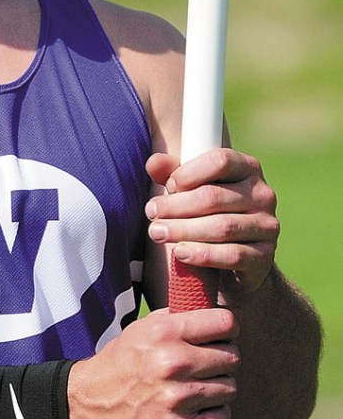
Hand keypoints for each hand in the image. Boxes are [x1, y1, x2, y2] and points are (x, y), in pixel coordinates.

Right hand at [67, 307, 238, 418]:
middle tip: (211, 364)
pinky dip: (214, 414)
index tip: (225, 334)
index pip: (225, 323)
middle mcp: (173, 363)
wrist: (92, 404)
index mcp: (165, 333)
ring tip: (200, 387)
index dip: (230, 328)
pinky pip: (221, 418)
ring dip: (219, 389)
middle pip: (232, 357)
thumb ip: (176, 319)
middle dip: (224, 360)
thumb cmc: (122, 362)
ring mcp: (177, 398)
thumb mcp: (142, 329)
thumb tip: (214, 309)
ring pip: (229, 389)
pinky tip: (197, 408)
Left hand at [146, 149, 278, 297]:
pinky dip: (202, 254)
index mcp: (247, 167)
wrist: (234, 258)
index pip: (220, 160)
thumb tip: (153, 163)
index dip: (189, 172)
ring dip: (183, 230)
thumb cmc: (206, 211)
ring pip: (222, 227)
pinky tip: (179, 252)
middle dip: (176, 206)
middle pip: (214, 197)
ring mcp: (267, 226)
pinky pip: (233, 255)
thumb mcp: (189, 187)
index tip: (168, 185)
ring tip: (156, 233)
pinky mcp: (264, 256)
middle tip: (150, 213)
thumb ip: (170, 172)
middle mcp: (263, 194)